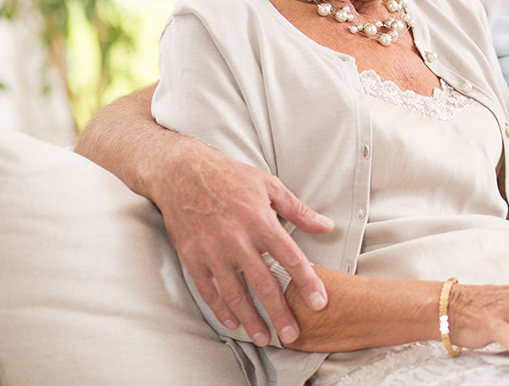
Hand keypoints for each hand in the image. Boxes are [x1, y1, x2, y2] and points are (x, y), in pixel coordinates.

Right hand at [149, 139, 334, 346]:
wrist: (182, 172)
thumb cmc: (230, 177)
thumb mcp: (269, 185)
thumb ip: (298, 210)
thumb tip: (326, 225)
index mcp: (260, 219)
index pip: (289, 256)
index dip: (307, 281)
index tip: (319, 302)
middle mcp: (237, 238)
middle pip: (263, 283)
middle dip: (279, 312)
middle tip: (292, 334)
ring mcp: (212, 249)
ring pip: (235, 292)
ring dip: (251, 318)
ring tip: (264, 337)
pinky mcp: (192, 256)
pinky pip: (208, 289)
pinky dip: (220, 308)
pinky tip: (233, 322)